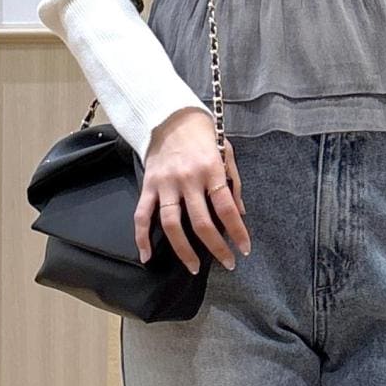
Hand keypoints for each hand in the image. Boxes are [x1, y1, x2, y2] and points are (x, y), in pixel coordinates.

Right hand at [136, 109, 250, 273]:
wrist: (170, 117)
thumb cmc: (203, 137)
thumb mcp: (226, 153)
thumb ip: (233, 184)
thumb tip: (239, 214)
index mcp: (211, 169)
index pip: (226, 208)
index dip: (237, 231)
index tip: (244, 249)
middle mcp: (187, 179)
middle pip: (200, 222)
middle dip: (216, 248)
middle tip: (227, 263)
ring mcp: (165, 184)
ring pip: (171, 224)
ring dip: (184, 251)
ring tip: (194, 267)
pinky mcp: (148, 185)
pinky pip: (142, 215)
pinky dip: (141, 238)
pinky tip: (147, 257)